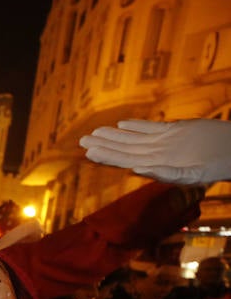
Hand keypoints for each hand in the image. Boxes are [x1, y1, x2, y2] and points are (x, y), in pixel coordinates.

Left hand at [80, 118, 230, 184]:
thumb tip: (136, 169)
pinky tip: (122, 124)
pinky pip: (152, 127)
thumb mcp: (191, 174)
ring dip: (114, 135)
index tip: (90, 152)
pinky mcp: (176, 131)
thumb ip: (165, 173)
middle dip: (103, 145)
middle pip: (124, 149)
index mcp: (156, 166)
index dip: (107, 157)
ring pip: (133, 138)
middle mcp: (156, 154)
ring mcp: (165, 142)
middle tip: (82, 141)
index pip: (124, 161)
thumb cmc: (217, 167)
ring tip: (95, 132)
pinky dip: (136, 125)